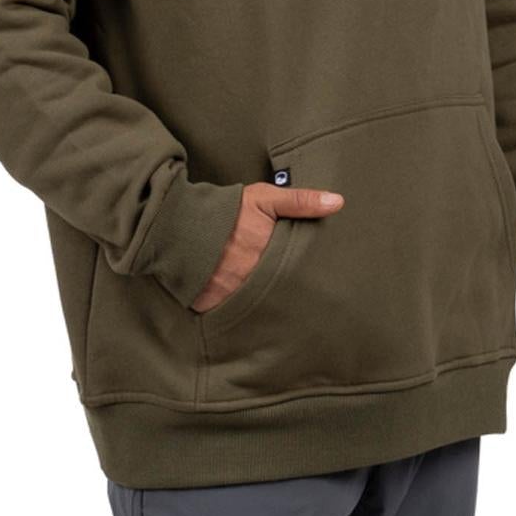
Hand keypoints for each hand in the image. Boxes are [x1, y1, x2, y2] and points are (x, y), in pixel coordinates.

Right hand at [190, 180, 344, 313]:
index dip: (305, 278)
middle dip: (287, 297)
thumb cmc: (226, 210)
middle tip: (296, 299)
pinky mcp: (210, 307)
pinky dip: (237, 314)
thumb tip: (338, 202)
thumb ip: (300, 201)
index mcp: (269, 255)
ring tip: (272, 305)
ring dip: (264, 307)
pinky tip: (245, 311)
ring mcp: (231, 296)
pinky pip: (230, 317)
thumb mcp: (264, 198)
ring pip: (257, 309)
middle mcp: (252, 280)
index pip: (298, 275)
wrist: (177, 223)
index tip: (315, 281)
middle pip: (280, 296)